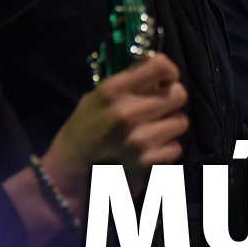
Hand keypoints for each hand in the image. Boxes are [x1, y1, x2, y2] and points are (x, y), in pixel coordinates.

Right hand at [39, 53, 188, 215]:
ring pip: (181, 121)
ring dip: (170, 125)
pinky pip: (175, 147)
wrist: (66, 181)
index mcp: (113, 91)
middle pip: (179, 94)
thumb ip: (125, 86)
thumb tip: (155, 77)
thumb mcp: (93, 100)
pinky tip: (150, 151)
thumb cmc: (80, 136)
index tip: (165, 79)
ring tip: (154, 130)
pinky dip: (166, 149)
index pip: (160, 65)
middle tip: (160, 107)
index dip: (168, 71)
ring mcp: (140, 139)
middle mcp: (129, 112)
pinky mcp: (148, 163)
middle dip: (171, 99)